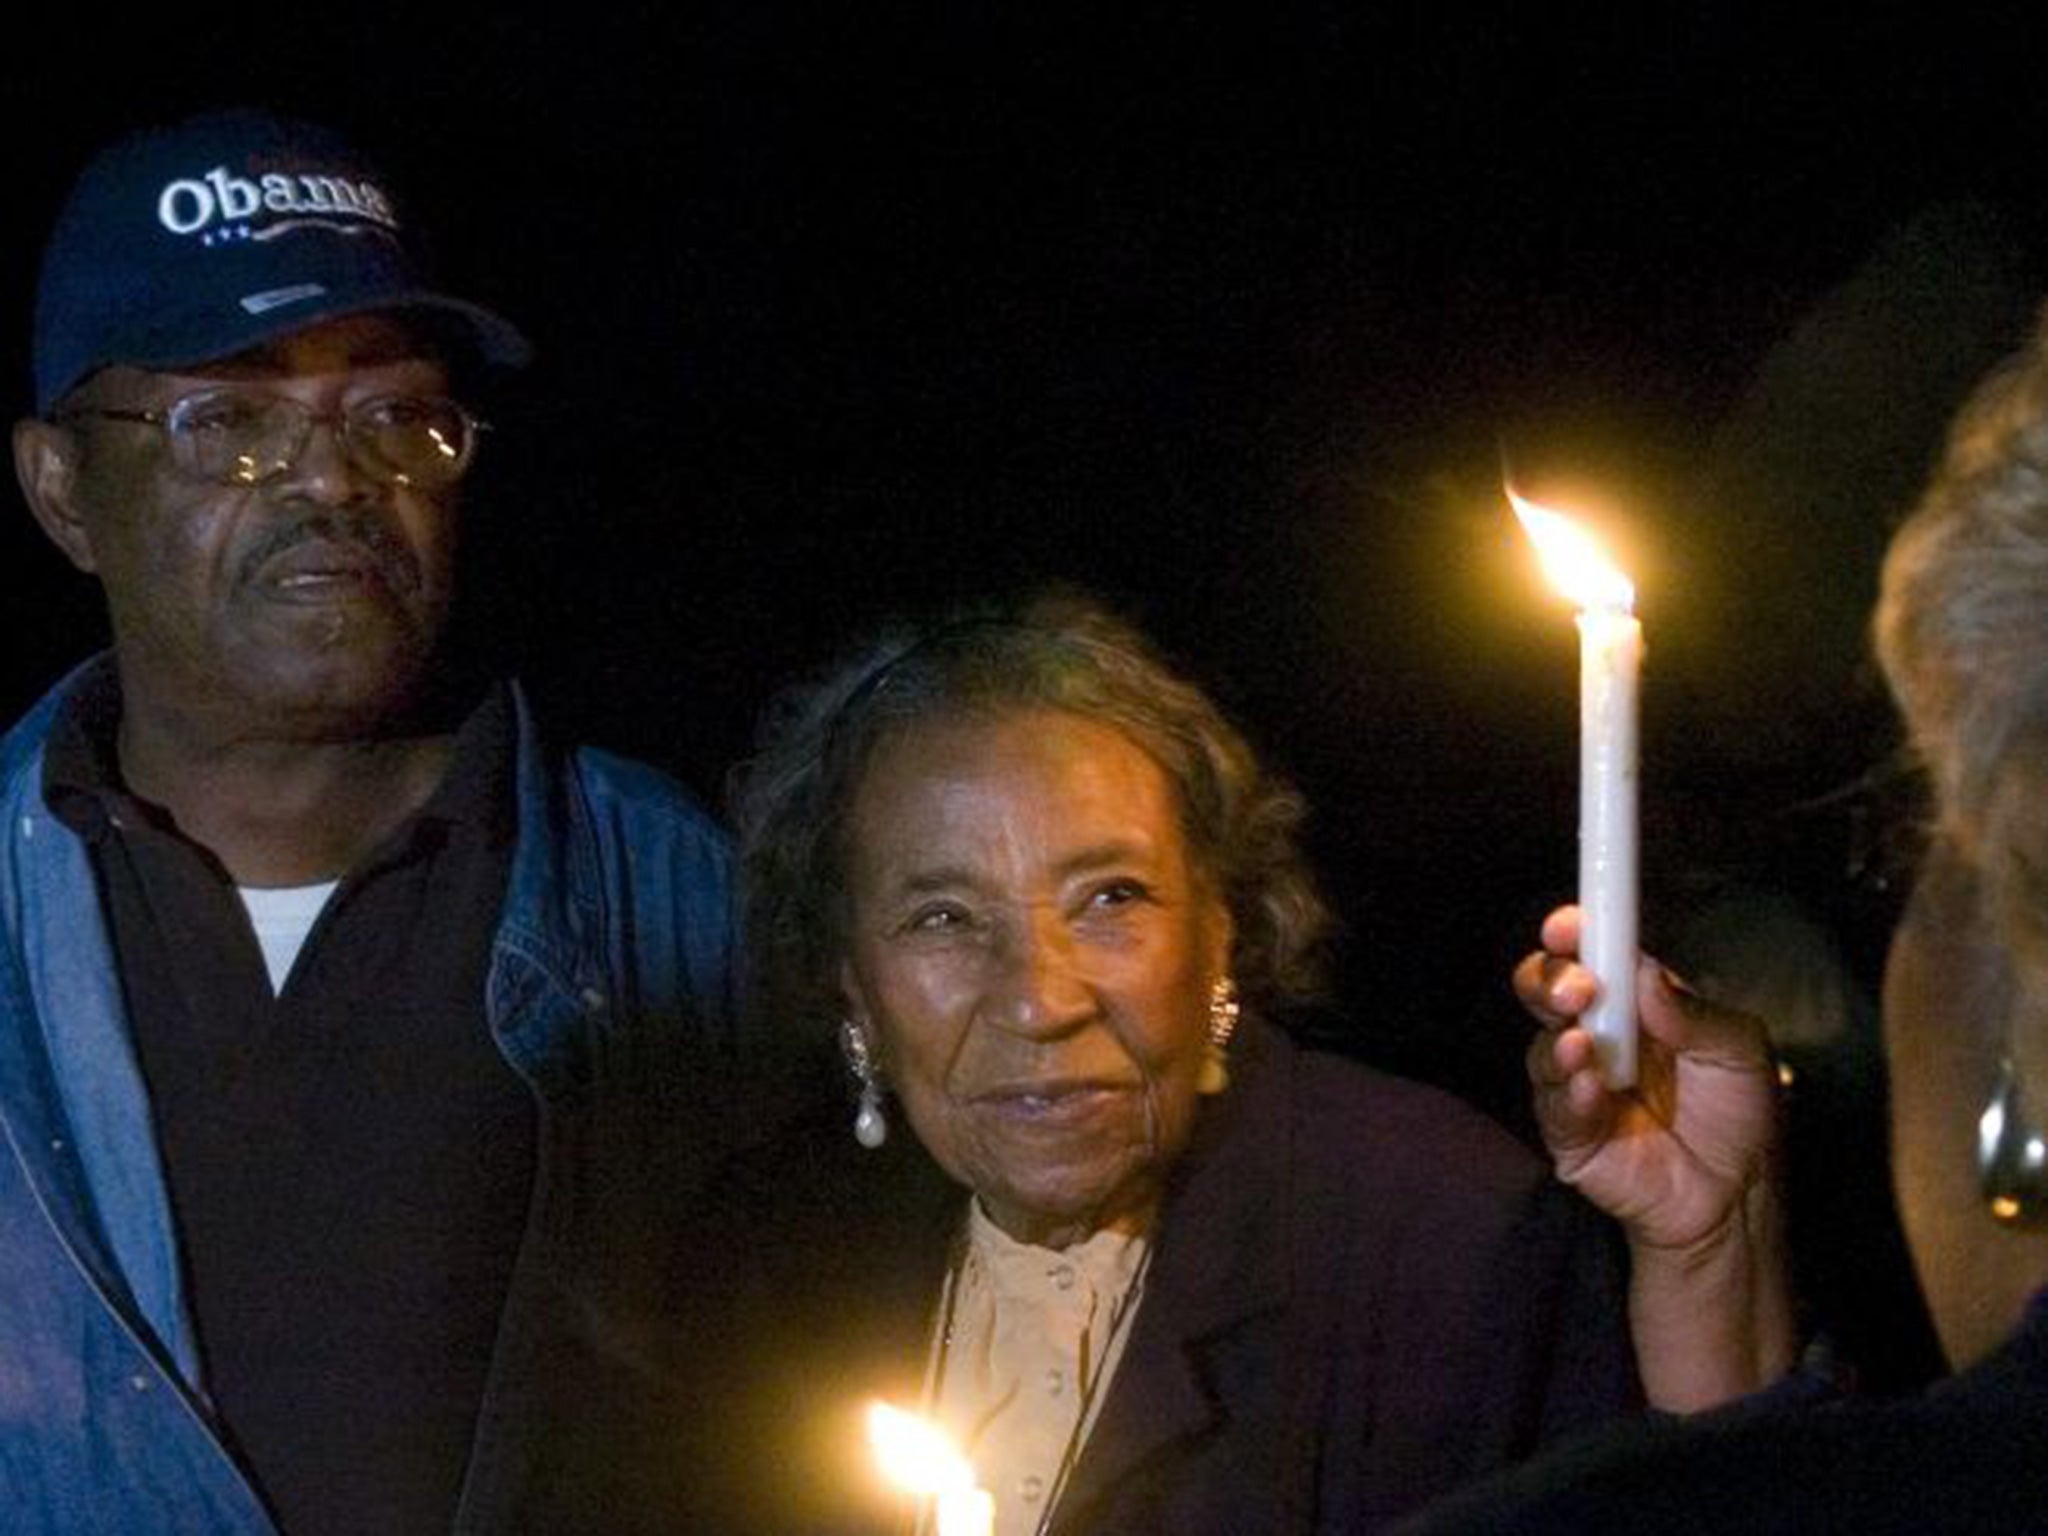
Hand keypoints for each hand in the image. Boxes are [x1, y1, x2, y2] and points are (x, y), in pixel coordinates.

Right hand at [1516, 904, 1778, 1252]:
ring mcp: (1577, 1083)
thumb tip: (1644, 971)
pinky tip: (1590, 1088)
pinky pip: (1553, 1106)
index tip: (1570, 924)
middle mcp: (1598, 1036)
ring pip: (1541, 1047)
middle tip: (1578, 988)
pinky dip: (1567, 1092)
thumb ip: (1692, 1011)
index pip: (1594, 956)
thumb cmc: (1741, 1117)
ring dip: (1558, 1040)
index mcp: (1636, 1003)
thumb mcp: (1739, 1050)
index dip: (1577, 933)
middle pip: (1547, 992)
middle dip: (1550, 980)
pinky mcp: (1569, 1133)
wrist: (1738, 1198)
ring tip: (1585, 1045)